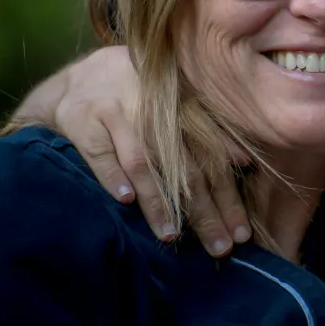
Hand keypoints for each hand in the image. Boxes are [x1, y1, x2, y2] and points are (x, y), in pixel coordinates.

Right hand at [48, 47, 248, 255]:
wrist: (80, 78)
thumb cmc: (138, 98)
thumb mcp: (175, 107)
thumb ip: (210, 132)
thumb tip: (244, 161)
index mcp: (183, 109)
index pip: (212, 160)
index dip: (228, 198)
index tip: (241, 233)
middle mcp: (154, 110)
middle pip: (184, 168)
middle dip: (204, 211)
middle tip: (219, 247)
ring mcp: (118, 113)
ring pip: (142, 162)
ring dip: (157, 201)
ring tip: (171, 235)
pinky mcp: (83, 119)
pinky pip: (100, 152)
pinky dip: (113, 176)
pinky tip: (125, 201)